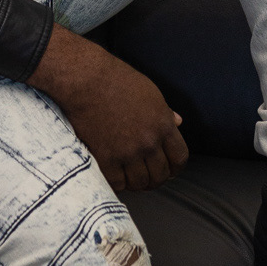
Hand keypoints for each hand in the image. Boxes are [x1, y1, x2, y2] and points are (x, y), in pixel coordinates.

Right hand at [29, 26, 188, 192]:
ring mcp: (128, 152)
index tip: (169, 170)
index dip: (175, 168)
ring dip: (137, 183)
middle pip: (161, 175)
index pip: (179, 158)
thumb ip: (165, 112)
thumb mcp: (150, 93)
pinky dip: (118, 183)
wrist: (87, 81)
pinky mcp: (106, 158)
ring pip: (140, 183)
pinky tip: (115, 175)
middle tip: (147, 177)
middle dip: (156, 179)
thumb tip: (178, 122)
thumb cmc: (117, 81)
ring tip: (130, 177)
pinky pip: (118, 184)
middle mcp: (149, 142)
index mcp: (163, 125)